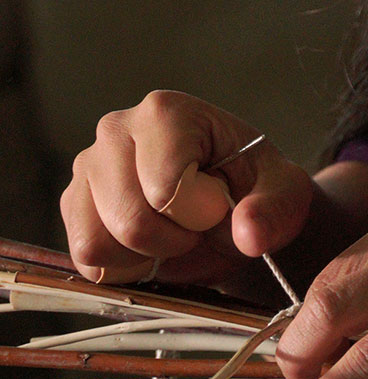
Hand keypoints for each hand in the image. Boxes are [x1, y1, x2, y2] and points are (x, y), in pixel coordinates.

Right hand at [60, 90, 313, 287]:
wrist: (230, 205)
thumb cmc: (252, 187)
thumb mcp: (282, 192)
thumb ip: (274, 209)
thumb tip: (248, 233)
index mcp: (166, 112)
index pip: (167, 187)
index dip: (201, 214)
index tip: (219, 205)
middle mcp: (116, 129)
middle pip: (130, 218)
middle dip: (173, 240)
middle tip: (197, 226)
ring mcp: (88, 166)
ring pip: (98, 240)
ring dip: (144, 255)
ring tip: (172, 234)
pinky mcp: (74, 204)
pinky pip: (85, 256)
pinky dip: (121, 267)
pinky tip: (149, 248)